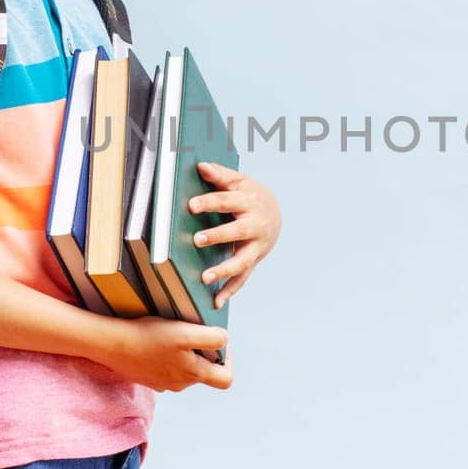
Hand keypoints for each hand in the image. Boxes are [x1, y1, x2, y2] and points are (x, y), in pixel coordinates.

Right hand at [99, 317, 232, 391]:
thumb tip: (225, 341)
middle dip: (205, 352)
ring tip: (173, 333)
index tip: (218, 341)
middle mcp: (180, 384)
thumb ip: (212, 338)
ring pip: (185, 369)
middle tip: (193, 331)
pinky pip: (166, 368)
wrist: (112, 344)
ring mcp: (163, 383)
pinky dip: (167, 356)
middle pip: (205, 371)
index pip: (225, 379)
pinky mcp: (149, 378)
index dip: (228, 359)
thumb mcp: (185, 334)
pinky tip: (157, 341)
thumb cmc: (148, 337)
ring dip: (185, 353)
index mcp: (193, 374)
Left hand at [188, 162, 280, 308]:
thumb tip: (201, 166)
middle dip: (218, 236)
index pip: (227, 201)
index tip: (191, 206)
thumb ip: (220, 175)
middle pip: (237, 231)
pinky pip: (242, 278)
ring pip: (242, 260)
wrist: (275, 214)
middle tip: (198, 240)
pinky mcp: (253, 261)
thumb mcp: (238, 182)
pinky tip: (215, 302)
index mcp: (250, 202)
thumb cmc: (250, 195)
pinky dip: (229, 291)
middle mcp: (256, 225)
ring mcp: (256, 246)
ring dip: (224, 270)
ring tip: (205, 278)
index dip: (209, 202)